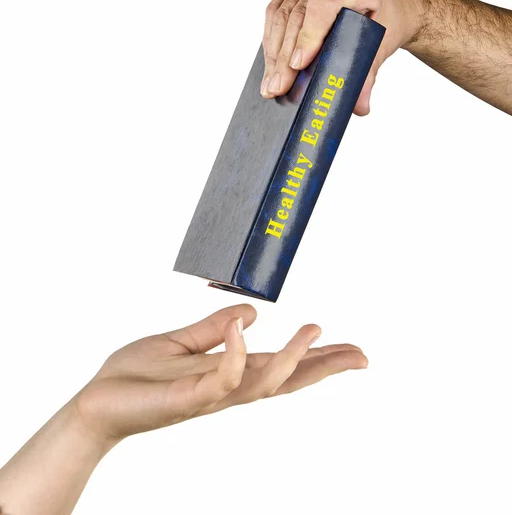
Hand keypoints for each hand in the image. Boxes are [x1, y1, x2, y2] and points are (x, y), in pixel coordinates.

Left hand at [74, 304, 366, 444]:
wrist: (98, 402)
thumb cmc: (138, 376)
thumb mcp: (183, 342)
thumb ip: (216, 328)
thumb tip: (252, 312)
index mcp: (229, 373)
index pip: (282, 366)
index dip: (317, 358)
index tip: (350, 350)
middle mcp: (228, 388)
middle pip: (287, 380)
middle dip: (325, 368)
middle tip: (361, 356)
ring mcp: (210, 395)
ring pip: (263, 382)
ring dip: (292, 358)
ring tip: (315, 330)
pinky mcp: (187, 397)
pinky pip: (220, 377)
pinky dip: (236, 353)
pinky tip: (243, 328)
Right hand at [260, 0, 419, 113]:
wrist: (389, 0)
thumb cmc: (386, 20)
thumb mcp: (382, 46)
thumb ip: (369, 74)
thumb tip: (358, 107)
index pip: (323, 6)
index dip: (307, 35)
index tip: (297, 65)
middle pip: (297, 14)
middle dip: (284, 57)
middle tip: (277, 87)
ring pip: (282, 13)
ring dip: (273, 52)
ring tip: (270, 83)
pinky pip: (275, 8)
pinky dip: (270, 38)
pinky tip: (270, 62)